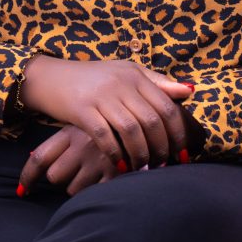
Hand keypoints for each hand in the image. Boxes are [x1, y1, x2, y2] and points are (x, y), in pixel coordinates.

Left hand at [18, 124, 120, 197]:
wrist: (151, 117)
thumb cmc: (114, 120)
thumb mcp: (88, 121)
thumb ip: (65, 139)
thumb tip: (34, 157)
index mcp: (72, 130)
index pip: (40, 158)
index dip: (28, 177)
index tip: (22, 191)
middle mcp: (82, 146)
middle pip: (55, 176)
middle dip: (64, 177)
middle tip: (77, 168)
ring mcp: (98, 161)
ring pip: (74, 189)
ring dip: (82, 184)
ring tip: (97, 170)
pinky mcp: (114, 174)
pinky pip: (94, 194)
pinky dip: (99, 190)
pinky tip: (107, 178)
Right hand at [20, 56, 195, 171]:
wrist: (51, 77)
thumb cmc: (93, 78)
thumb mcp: (125, 73)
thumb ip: (157, 82)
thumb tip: (189, 91)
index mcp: (135, 75)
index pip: (166, 106)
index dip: (178, 133)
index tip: (182, 152)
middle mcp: (121, 83)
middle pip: (151, 120)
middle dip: (161, 148)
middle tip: (163, 165)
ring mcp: (101, 96)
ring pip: (131, 130)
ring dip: (141, 154)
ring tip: (143, 169)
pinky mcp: (82, 109)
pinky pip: (105, 136)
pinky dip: (116, 154)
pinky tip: (121, 166)